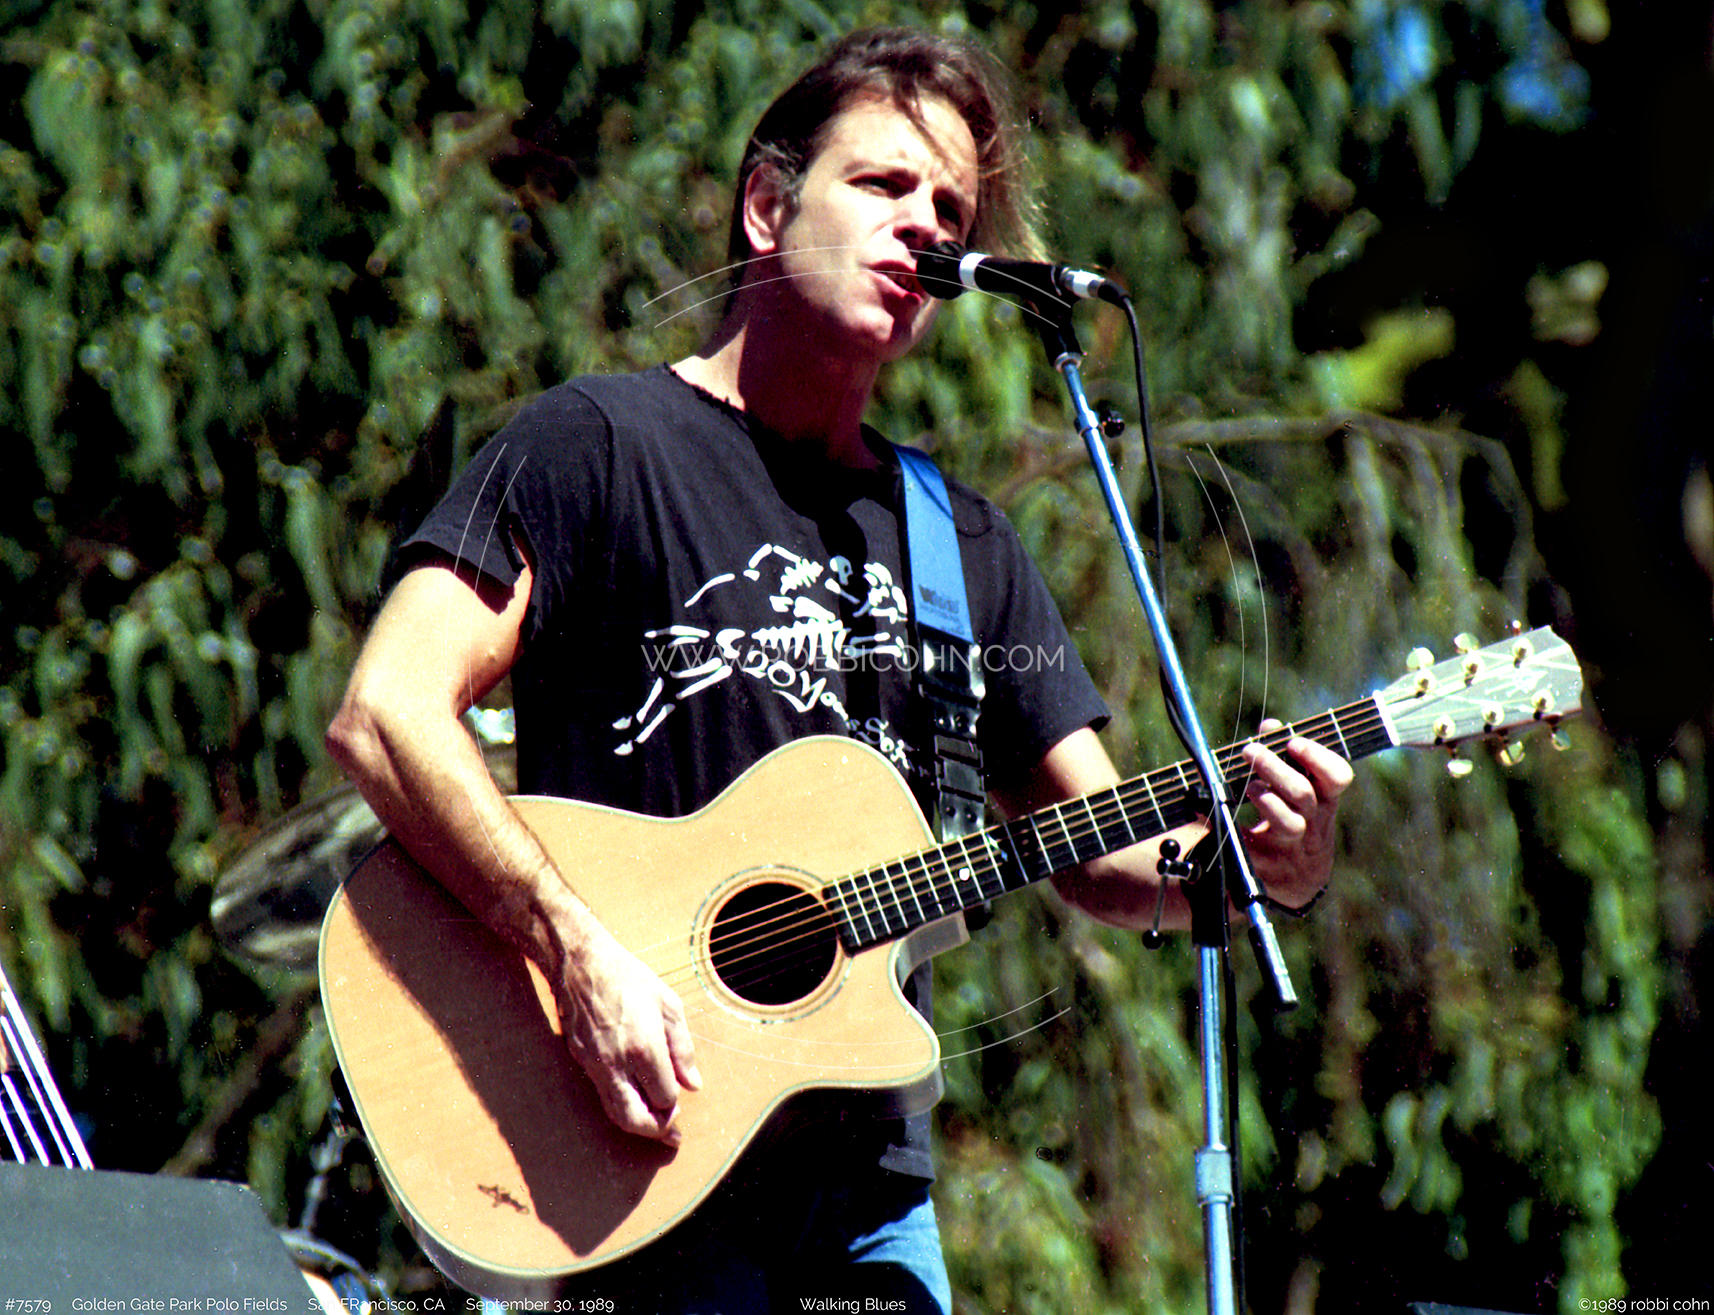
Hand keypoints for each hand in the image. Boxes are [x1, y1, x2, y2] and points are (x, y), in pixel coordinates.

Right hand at [554, 923, 701, 1144]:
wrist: (580, 963)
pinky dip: (619, 1105)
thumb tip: (693, 1084)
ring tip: (655, 1125)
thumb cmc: (628, 977)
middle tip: (671, 1132)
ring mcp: (595, 1064)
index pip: (665, 1096)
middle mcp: (618, 1063)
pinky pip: (602, 1095)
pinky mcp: (581, 1061)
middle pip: (636, 1118)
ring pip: (614, 1113)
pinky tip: (633, 1099)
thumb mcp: (668, 1004)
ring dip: (637, 1125)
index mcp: (645, 1047)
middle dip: (656, 1131)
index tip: (679, 1092)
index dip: (675, 1101)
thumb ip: (683, 1048)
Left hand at [1238, 720, 1353, 908]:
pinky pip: (1248, 846)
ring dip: (1263, 798)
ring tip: (1247, 787)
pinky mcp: (1267, 864)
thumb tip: (1271, 725)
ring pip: (1287, 822)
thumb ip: (1285, 757)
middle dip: (1273, 767)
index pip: (1338, 777)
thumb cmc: (1296, 820)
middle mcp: (1313, 825)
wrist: (1295, 880)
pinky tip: (1214, 813)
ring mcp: (1291, 847)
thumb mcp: (1298, 791)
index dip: (1318, 757)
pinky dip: (1228, 825)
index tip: (1293, 743)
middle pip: (1302, 793)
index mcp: (1324, 802)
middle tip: (1249, 751)